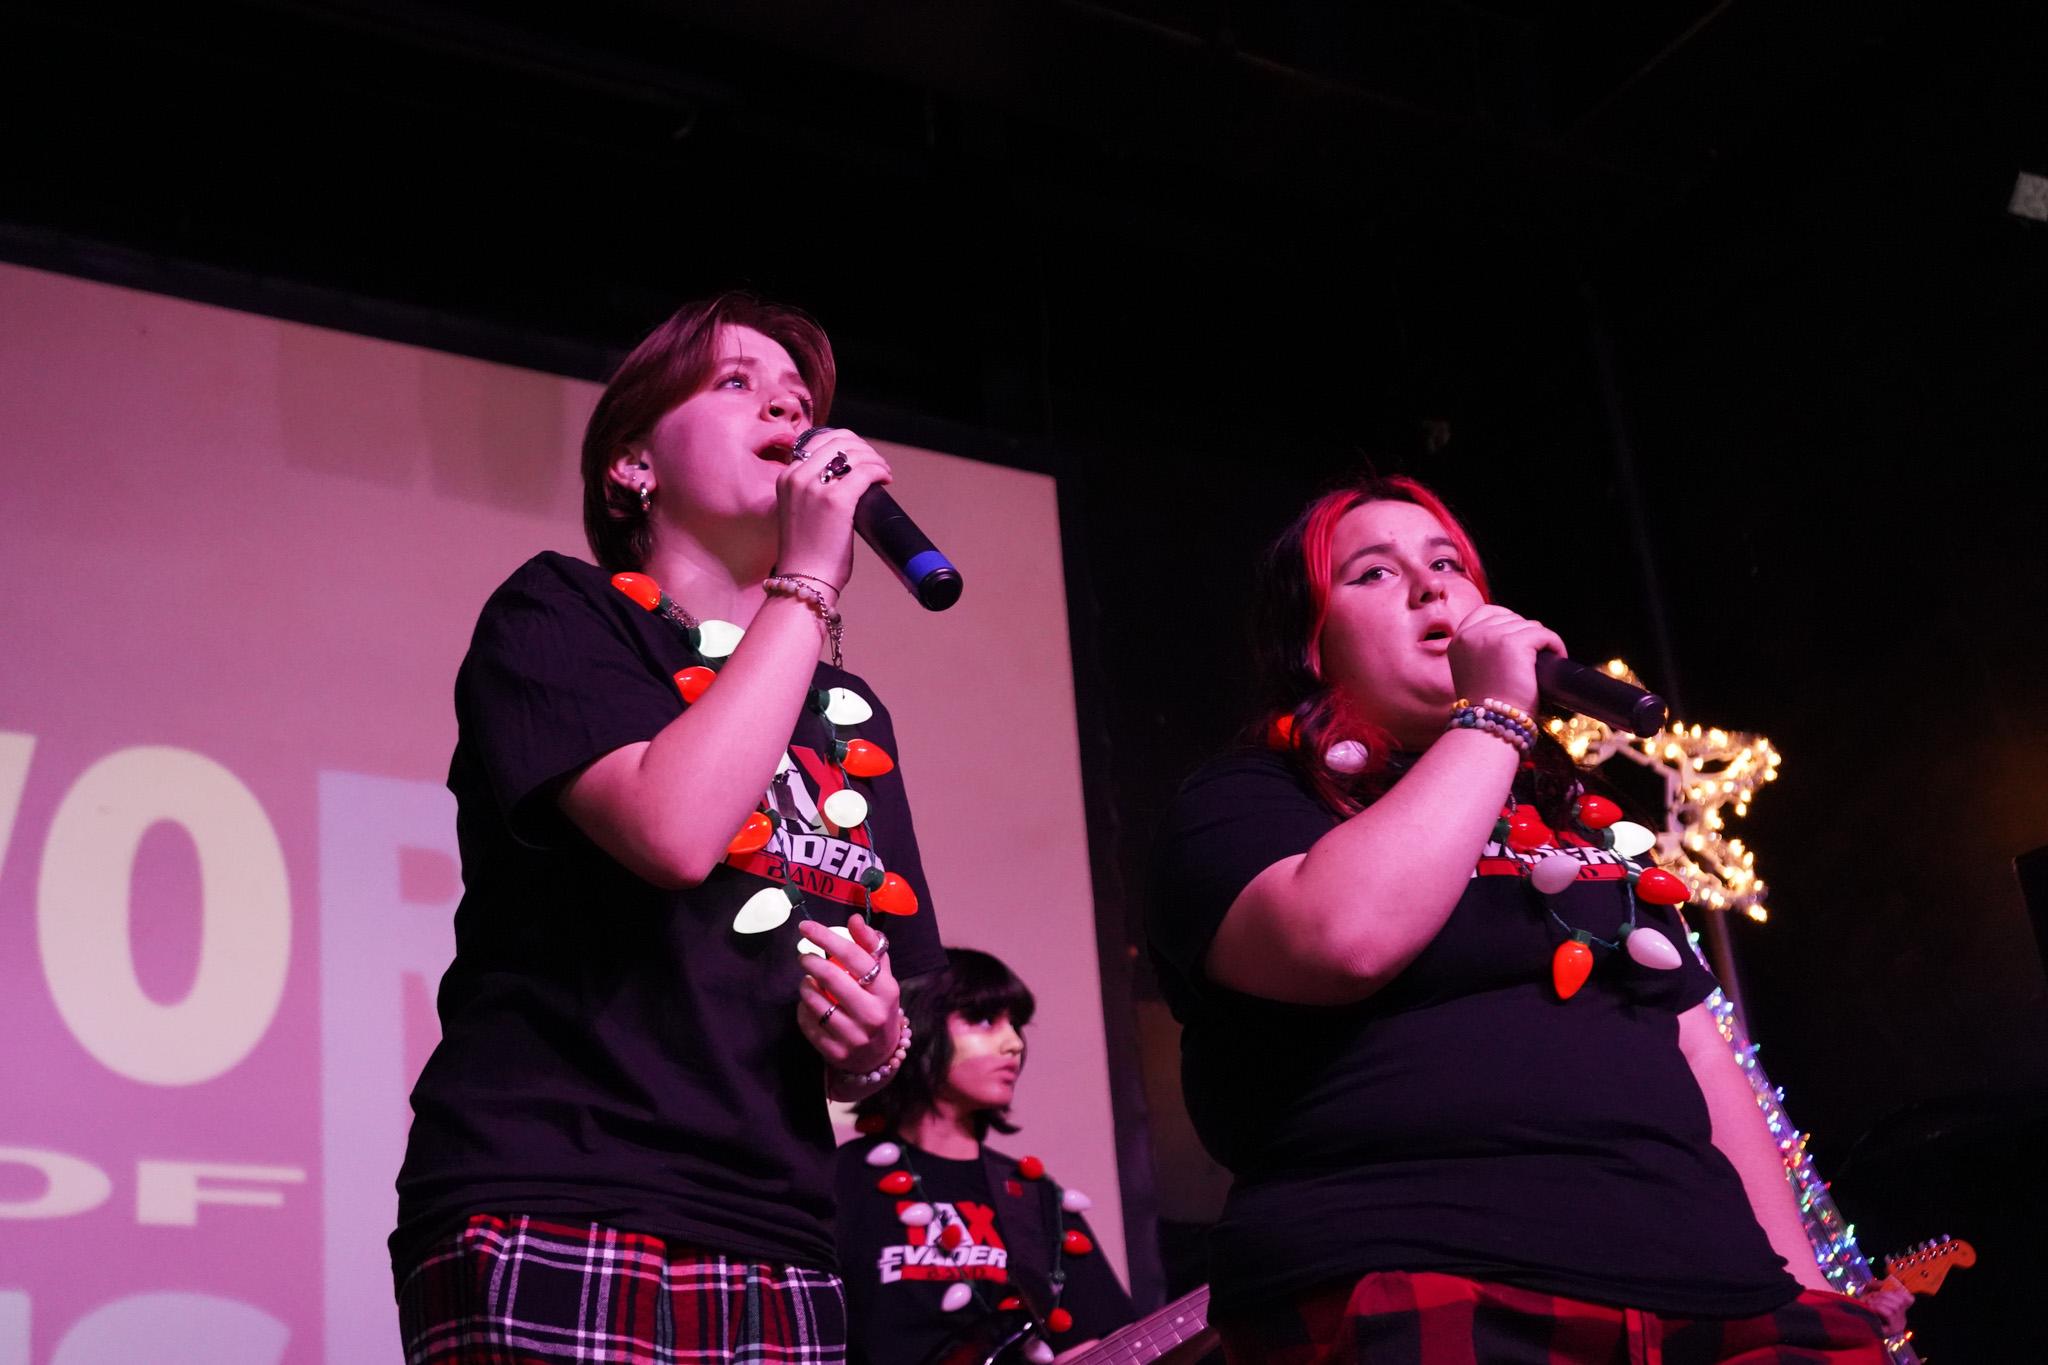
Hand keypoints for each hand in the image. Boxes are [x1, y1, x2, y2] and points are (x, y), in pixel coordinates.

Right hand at [775, 428, 892, 591]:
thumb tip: (844, 480)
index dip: (846, 444)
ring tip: (883, 472)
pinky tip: (885, 479)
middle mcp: (797, 477)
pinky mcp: (837, 500)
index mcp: (786, 477)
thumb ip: (811, 492)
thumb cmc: (806, 553)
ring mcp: (815, 487)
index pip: (819, 442)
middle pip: (838, 441)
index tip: (860, 456)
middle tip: (875, 462)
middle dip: (862, 448)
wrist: (804, 580)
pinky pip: (866, 471)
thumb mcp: (798, 511)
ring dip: (874, 458)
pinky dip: (880, 471)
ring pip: (853, 453)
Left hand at [795, 914, 902, 1074]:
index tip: (807, 927)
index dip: (827, 938)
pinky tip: (808, 1004)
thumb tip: (854, 919)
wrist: (881, 1055)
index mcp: (887, 991)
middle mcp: (872, 1014)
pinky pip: (809, 1025)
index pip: (855, 956)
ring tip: (807, 981)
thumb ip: (871, 947)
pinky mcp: (836, 1053)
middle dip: (812, 962)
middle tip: (803, 956)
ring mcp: (854, 1037)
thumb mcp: (883, 977)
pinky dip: (803, 1010)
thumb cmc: (879, 1006)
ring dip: (805, 987)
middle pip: (833, 978)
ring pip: (816, 1003)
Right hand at [1445, 603, 1566, 715]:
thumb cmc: (1485, 708)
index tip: (1518, 637)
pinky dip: (1555, 645)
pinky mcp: (1515, 643)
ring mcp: (1493, 636)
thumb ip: (1481, 652)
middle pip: (1510, 618)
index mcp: (1459, 640)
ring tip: (1545, 661)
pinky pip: (1544, 634)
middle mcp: (1472, 633)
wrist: (1490, 725)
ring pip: (1529, 625)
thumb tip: (1511, 639)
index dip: (1507, 621)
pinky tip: (1557, 658)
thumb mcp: (1470, 672)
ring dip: (1541, 642)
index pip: (1486, 611)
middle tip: (1534, 656)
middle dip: (1525, 634)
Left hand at [1856, 1277, 1913, 1337]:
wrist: (1853, 1322)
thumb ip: (1876, 1285)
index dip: (1898, 1292)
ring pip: (1895, 1307)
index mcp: (1900, 1311)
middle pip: (1900, 1301)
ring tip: (1869, 1304)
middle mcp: (1902, 1319)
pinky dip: (1879, 1308)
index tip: (1884, 1291)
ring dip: (1879, 1302)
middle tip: (1871, 1298)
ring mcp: (1898, 1326)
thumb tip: (1884, 1283)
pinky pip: (1889, 1314)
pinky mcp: (1891, 1331)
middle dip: (1883, 1295)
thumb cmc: (1862, 1308)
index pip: (1909, 1299)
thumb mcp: (1869, 1293)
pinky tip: (1871, 1309)